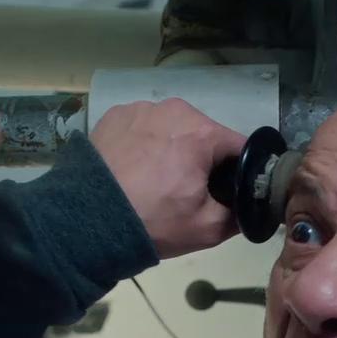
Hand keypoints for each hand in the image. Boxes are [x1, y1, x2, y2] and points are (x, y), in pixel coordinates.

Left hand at [90, 99, 245, 258]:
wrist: (87, 222)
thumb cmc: (153, 221)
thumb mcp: (208, 229)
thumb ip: (240, 213)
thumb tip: (249, 204)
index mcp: (202, 131)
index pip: (240, 147)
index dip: (240, 172)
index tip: (228, 193)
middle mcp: (173, 109)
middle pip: (204, 135)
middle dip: (202, 160)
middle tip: (186, 192)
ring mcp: (140, 108)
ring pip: (172, 129)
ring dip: (171, 150)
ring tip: (155, 181)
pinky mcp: (114, 116)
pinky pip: (142, 128)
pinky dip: (143, 145)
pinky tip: (133, 170)